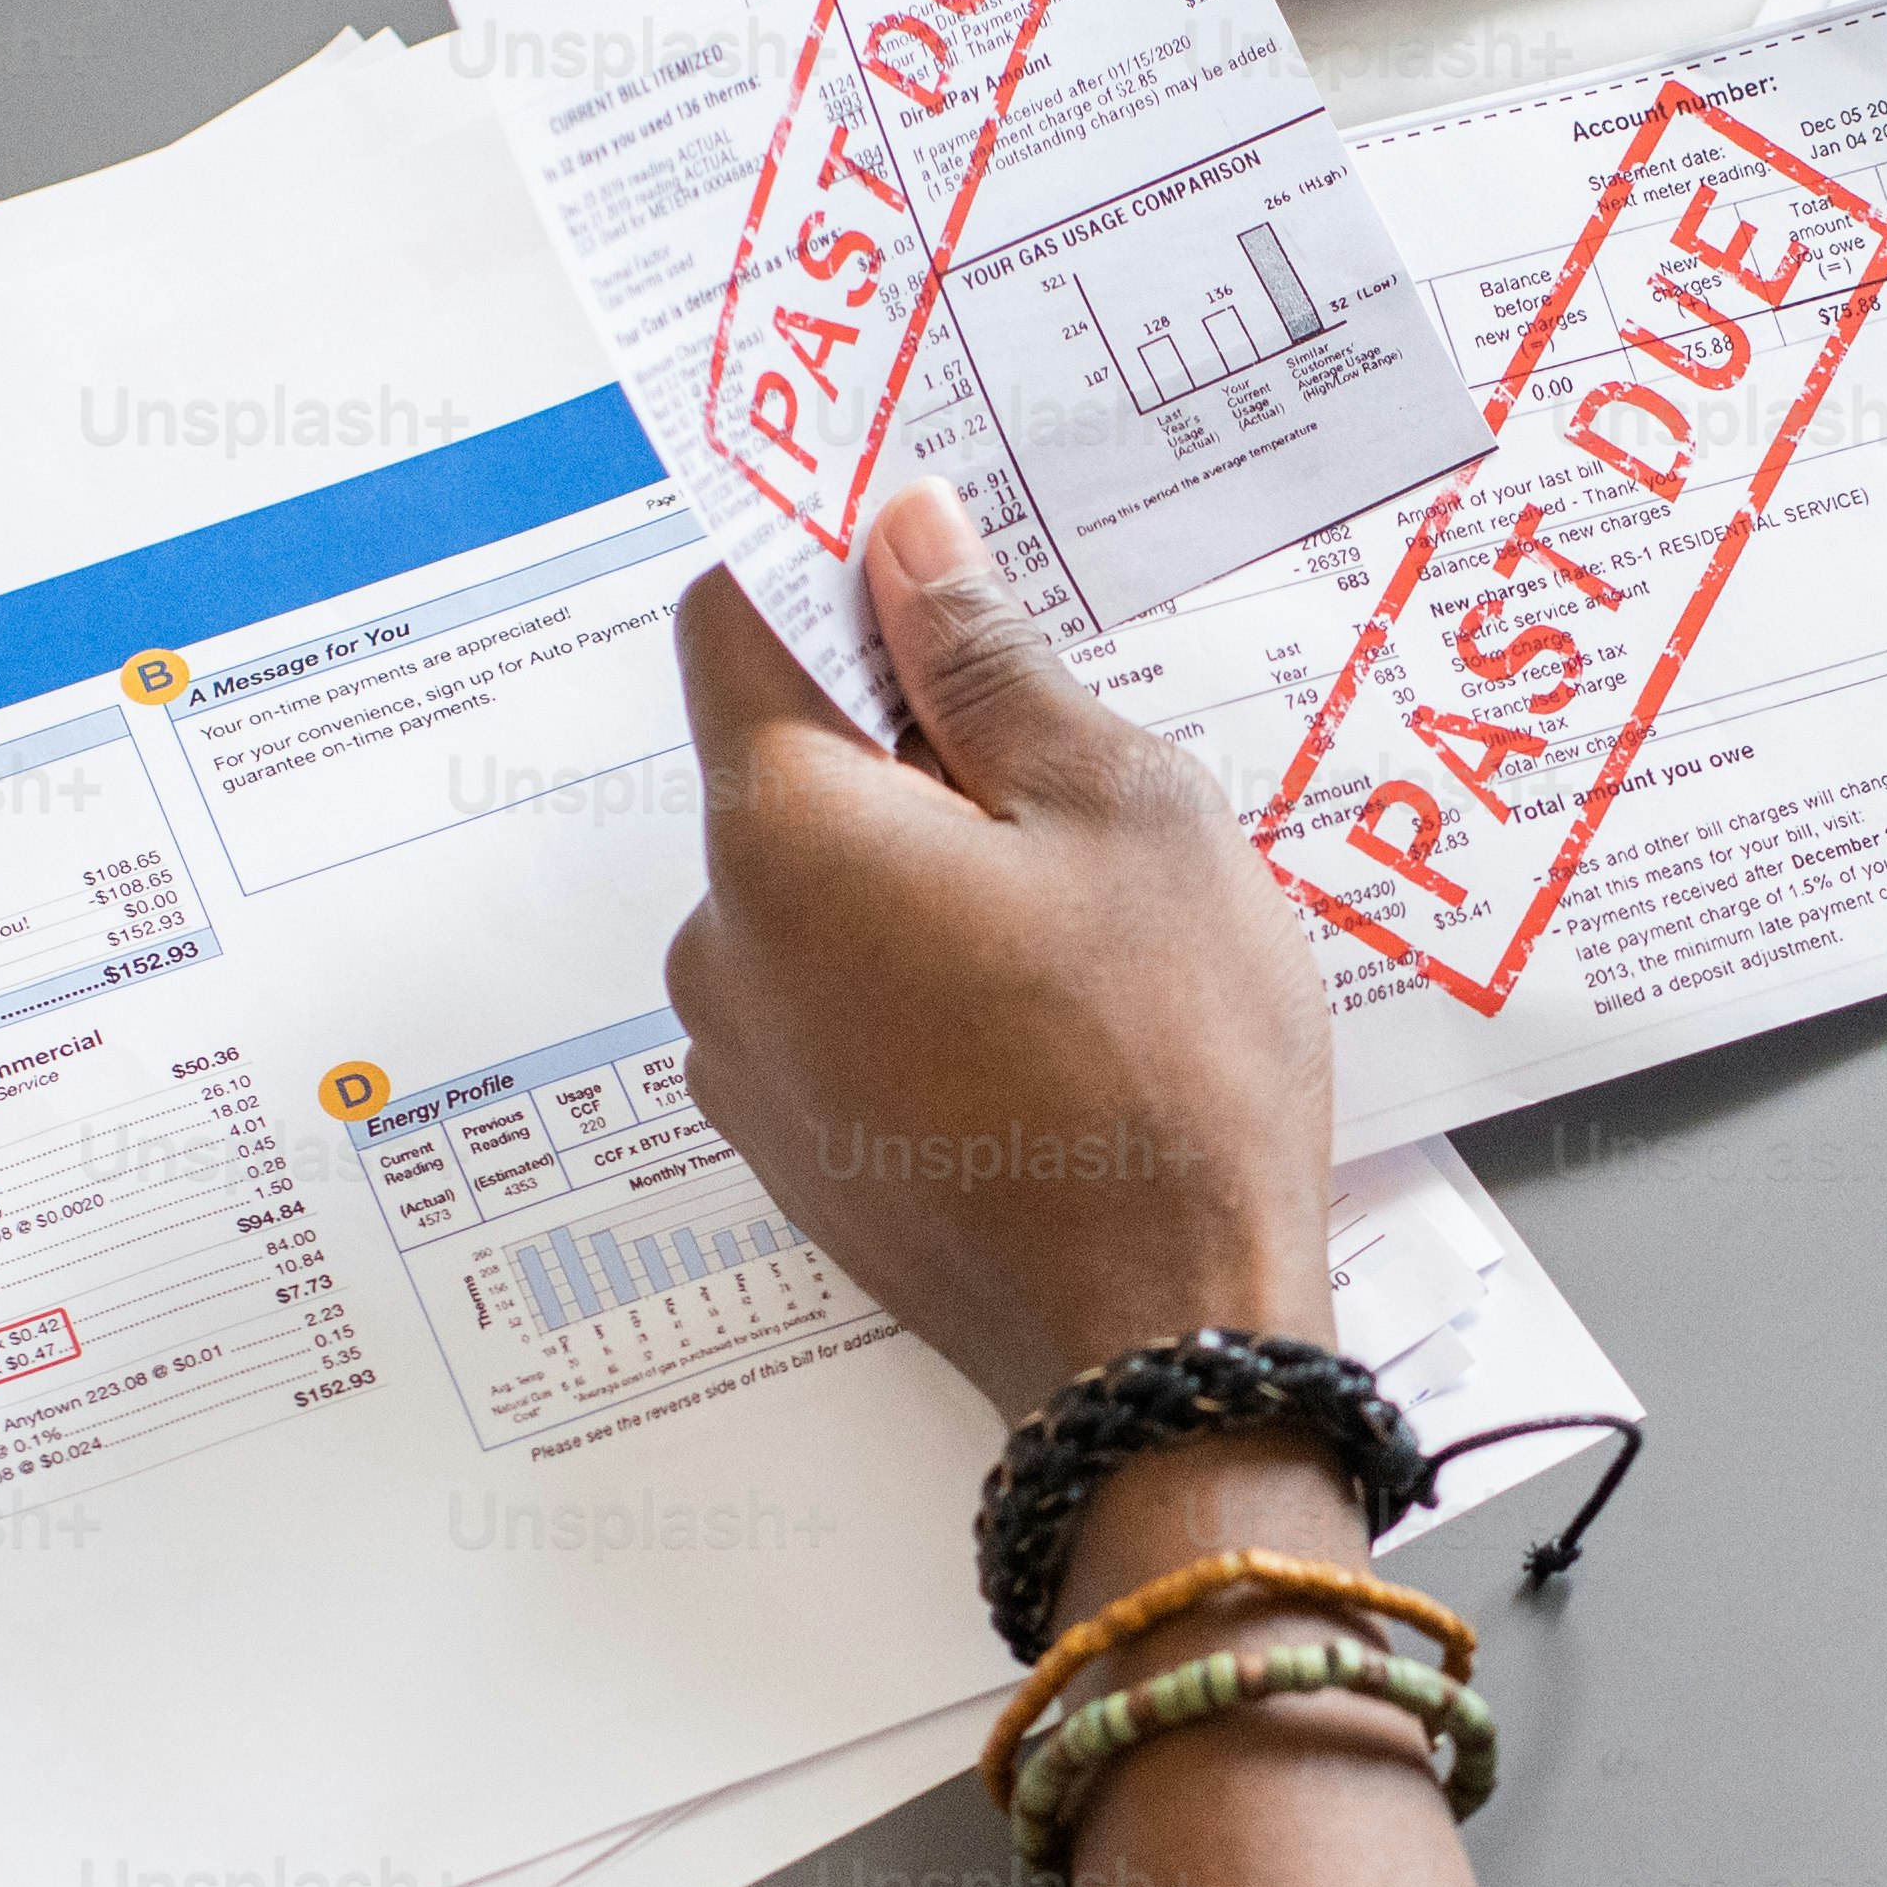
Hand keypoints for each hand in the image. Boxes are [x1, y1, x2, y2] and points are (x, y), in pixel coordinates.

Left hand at [667, 487, 1338, 1413]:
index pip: (730, 620)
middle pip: (783, 768)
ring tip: (1077, 938)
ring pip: (818, 898)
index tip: (932, 575)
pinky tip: (1043, 1032)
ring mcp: (744, 1066)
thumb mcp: (1122, 812)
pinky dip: (917, 986)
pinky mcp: (792, 1153)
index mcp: (782, 833)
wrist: (1165, 1349)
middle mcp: (720, 947)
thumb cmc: (1166, 1076)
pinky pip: (834, 1009)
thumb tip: (906, 537)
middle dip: (908, 747)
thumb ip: (990, 664)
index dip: (828, 572)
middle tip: (1069, 792)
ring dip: (920, 876)